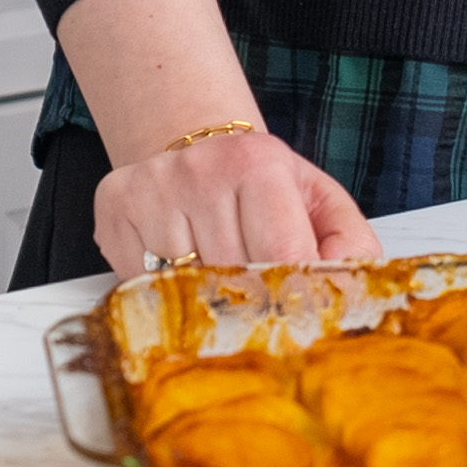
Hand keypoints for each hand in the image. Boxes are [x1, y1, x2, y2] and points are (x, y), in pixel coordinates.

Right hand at [90, 125, 379, 274]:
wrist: (198, 146)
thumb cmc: (262, 184)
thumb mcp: (319, 202)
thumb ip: (350, 245)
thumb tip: (351, 291)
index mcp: (259, 162)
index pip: (281, 255)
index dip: (295, 297)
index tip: (300, 319)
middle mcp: (200, 168)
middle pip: (231, 277)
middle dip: (251, 300)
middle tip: (258, 301)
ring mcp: (152, 188)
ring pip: (184, 286)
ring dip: (205, 296)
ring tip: (217, 272)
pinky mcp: (115, 208)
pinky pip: (141, 282)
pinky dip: (163, 289)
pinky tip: (178, 263)